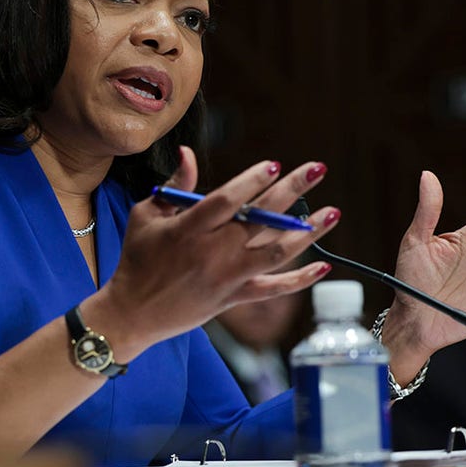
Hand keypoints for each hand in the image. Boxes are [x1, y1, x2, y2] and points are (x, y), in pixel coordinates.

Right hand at [92, 147, 339, 356]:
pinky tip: (324, 266)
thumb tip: (189, 152)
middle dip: (292, 191)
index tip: (273, 165)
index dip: (251, 182)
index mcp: (188, 228)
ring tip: (333, 212)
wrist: (132, 314)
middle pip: (260, 219)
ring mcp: (227, 277)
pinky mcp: (234, 298)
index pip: (226, 200)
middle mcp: (212, 252)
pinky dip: (299, 280)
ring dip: (308, 233)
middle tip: (318, 168)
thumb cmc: (137, 258)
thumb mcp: (146, 216)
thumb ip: (174, 185)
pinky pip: (273, 290)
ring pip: (276, 252)